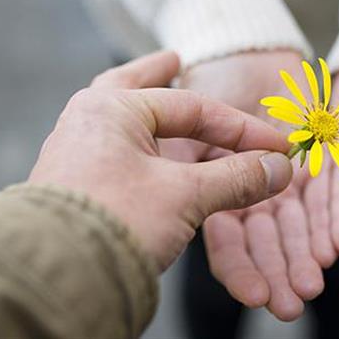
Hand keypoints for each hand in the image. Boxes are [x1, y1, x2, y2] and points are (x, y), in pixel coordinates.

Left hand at [29, 51, 292, 270]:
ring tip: (153, 92)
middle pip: (133, 87)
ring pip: (122, 120)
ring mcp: (79, 154)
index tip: (276, 147)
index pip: (193, 108)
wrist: (59, 278)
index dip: (242, 129)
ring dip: (146, 108)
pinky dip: (140, 144)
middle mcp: (89, 122)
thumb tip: (280, 169)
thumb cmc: (117, 222)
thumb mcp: (185, 195)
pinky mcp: (79, 186)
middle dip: (158, 74)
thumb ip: (236, 178)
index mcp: (112, 109)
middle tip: (175, 59)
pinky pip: (116, 151)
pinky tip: (146, 151)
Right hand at [174, 51, 333, 320]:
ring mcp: (282, 184)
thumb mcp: (191, 122)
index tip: (256, 297)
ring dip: (301, 259)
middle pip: (263, 244)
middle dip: (277, 274)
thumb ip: (200, 164)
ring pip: (292, 230)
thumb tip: (210, 205)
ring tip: (313, 288)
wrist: (249, 49)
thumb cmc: (211, 80)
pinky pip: (322, 200)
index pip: (226, 242)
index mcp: (213, 193)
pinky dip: (327, 224)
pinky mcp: (314, 169)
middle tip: (292, 304)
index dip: (240, 270)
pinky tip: (335, 250)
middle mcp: (249, 196)